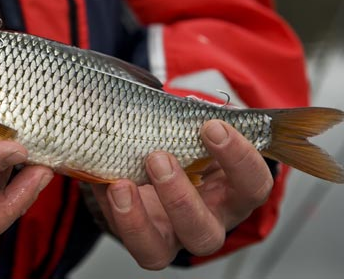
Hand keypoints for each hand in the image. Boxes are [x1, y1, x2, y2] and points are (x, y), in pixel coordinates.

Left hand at [91, 120, 273, 269]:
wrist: (158, 163)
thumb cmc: (188, 144)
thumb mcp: (200, 131)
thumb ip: (200, 121)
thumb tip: (191, 103)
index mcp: (233, 194)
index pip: (253, 185)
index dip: (239, 159)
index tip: (212, 126)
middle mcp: (205, 222)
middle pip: (203, 232)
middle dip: (179, 198)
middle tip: (158, 157)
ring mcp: (168, 236)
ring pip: (157, 252)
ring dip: (137, 218)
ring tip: (121, 183)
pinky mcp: (137, 238)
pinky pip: (122, 234)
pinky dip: (109, 208)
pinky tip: (103, 181)